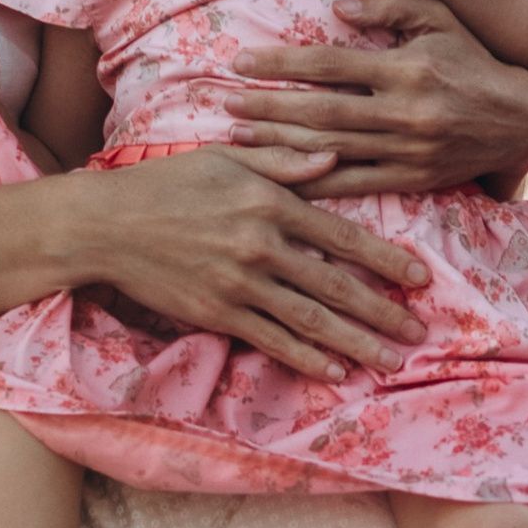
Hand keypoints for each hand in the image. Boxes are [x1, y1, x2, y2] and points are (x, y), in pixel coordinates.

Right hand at [75, 149, 434, 379]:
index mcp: (270, 201)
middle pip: (335, 284)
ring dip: (355, 343)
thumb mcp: (227, 157)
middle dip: (382, 311)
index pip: (342, 235)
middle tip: (419, 332)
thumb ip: (283, 159)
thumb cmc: (168, 183)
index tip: (419, 278)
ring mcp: (239, 283)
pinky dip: (305, 357)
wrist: (107, 223)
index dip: (385, 260)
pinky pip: (271, 339)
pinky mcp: (216, 312)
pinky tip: (334, 371)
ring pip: (310, 319)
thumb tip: (333, 157)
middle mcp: (262, 244)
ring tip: (390, 361)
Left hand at [224, 0, 527, 198]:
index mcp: (406, 69)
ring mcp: (407, 151)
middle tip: (224, 103)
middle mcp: (404, 112)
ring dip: (279, 145)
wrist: (519, 122)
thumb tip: (339, 8)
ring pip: (331, 150)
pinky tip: (279, 180)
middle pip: (321, 111)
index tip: (240, 61)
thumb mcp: (439, 21)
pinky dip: (315, 183)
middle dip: (267, 107)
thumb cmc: (471, 63)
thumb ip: (391, 6)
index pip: (331, 63)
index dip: (282, 62)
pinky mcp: (412, 180)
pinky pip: (355, 184)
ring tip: (237, 138)